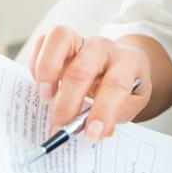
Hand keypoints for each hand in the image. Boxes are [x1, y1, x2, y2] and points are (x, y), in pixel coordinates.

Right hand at [28, 25, 151, 138]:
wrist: (124, 58)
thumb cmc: (128, 82)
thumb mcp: (134, 100)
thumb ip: (117, 114)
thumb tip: (95, 131)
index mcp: (127, 62)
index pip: (116, 84)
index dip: (103, 111)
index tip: (92, 134)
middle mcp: (103, 47)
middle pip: (82, 69)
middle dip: (67, 103)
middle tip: (59, 128)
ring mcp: (82, 40)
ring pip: (60, 38)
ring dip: (47, 70)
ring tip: (45, 98)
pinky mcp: (63, 41)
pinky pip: (44, 42)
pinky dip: (36, 64)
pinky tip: (41, 86)